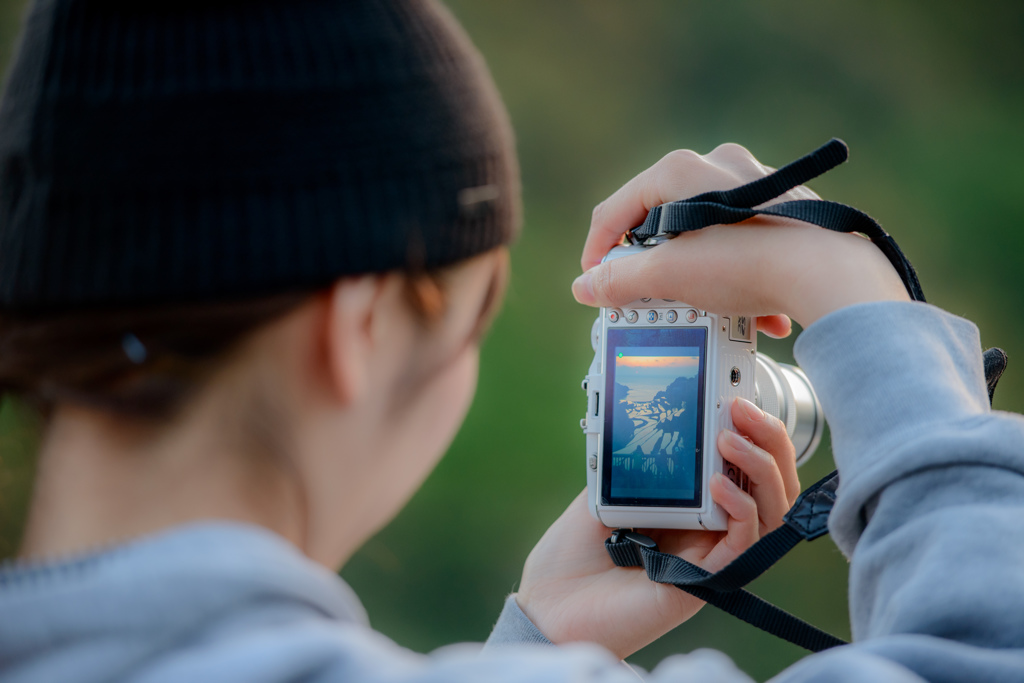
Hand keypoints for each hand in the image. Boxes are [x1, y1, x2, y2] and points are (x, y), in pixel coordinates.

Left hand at [516, 398, 799, 658]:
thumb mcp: (607, 486)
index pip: (744, 465)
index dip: (753, 430)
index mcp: (691, 505)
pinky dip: (740, 509)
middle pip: (769, 484)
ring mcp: (710, 555)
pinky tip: (719, 486)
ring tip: (730, 439)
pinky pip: (742, 543)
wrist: (547, 603)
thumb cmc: (572, 552)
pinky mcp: (703, 582)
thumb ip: (639, 457)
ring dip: (759, 468)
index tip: (738, 394)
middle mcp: (709, 529)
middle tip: (742, 407)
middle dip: (768, 440)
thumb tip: (664, 410)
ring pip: (768, 511)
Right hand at [572, 143, 908, 327]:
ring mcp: (753, 181)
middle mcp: (716, 164)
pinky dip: (735, 271)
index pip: (616, 209)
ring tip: (703, 308)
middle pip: (659, 218)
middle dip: (651, 263)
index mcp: (680, 171)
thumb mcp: (670, 276)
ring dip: (696, 271)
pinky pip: (741, 237)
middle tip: (646, 296)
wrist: (832, 274)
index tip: (594, 283)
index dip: (597, 251)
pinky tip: (748, 308)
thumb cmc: (750, 265)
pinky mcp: (782, 205)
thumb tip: (586, 286)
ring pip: (702, 230)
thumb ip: (620, 280)